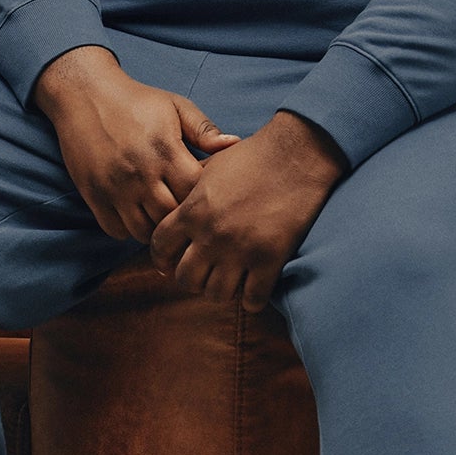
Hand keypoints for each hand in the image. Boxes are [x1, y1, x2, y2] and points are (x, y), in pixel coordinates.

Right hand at [31, 46, 242, 242]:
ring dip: (156, 227)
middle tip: (184, 209)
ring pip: (145, 231)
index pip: (195, 193)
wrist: (85, 93)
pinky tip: (136, 213)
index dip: (203, 196)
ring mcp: (115, 187)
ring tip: (161, 213)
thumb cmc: (136, 100)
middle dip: (181, 217)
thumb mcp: (175, 106)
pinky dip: (129, 229)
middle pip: (172, 217)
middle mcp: (140, 173)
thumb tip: (234, 145)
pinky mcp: (94, 195)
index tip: (202, 191)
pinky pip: (117, 230)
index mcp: (165, 150)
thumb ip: (204, 130)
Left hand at [147, 109, 348, 313]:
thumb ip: (190, 189)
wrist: (296, 154)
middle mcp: (211, 235)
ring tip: (230, 280)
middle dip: (192, 278)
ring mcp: (240, 251)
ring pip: (216, 294)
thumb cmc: (254, 156)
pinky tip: (255, 288)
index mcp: (193, 211)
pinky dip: (251, 299)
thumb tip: (175, 202)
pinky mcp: (269, 260)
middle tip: (205, 272)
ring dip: (221, 290)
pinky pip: (251, 300)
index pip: (159, 247)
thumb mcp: (212, 166)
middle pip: (185, 279)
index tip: (171, 261)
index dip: (162, 258)